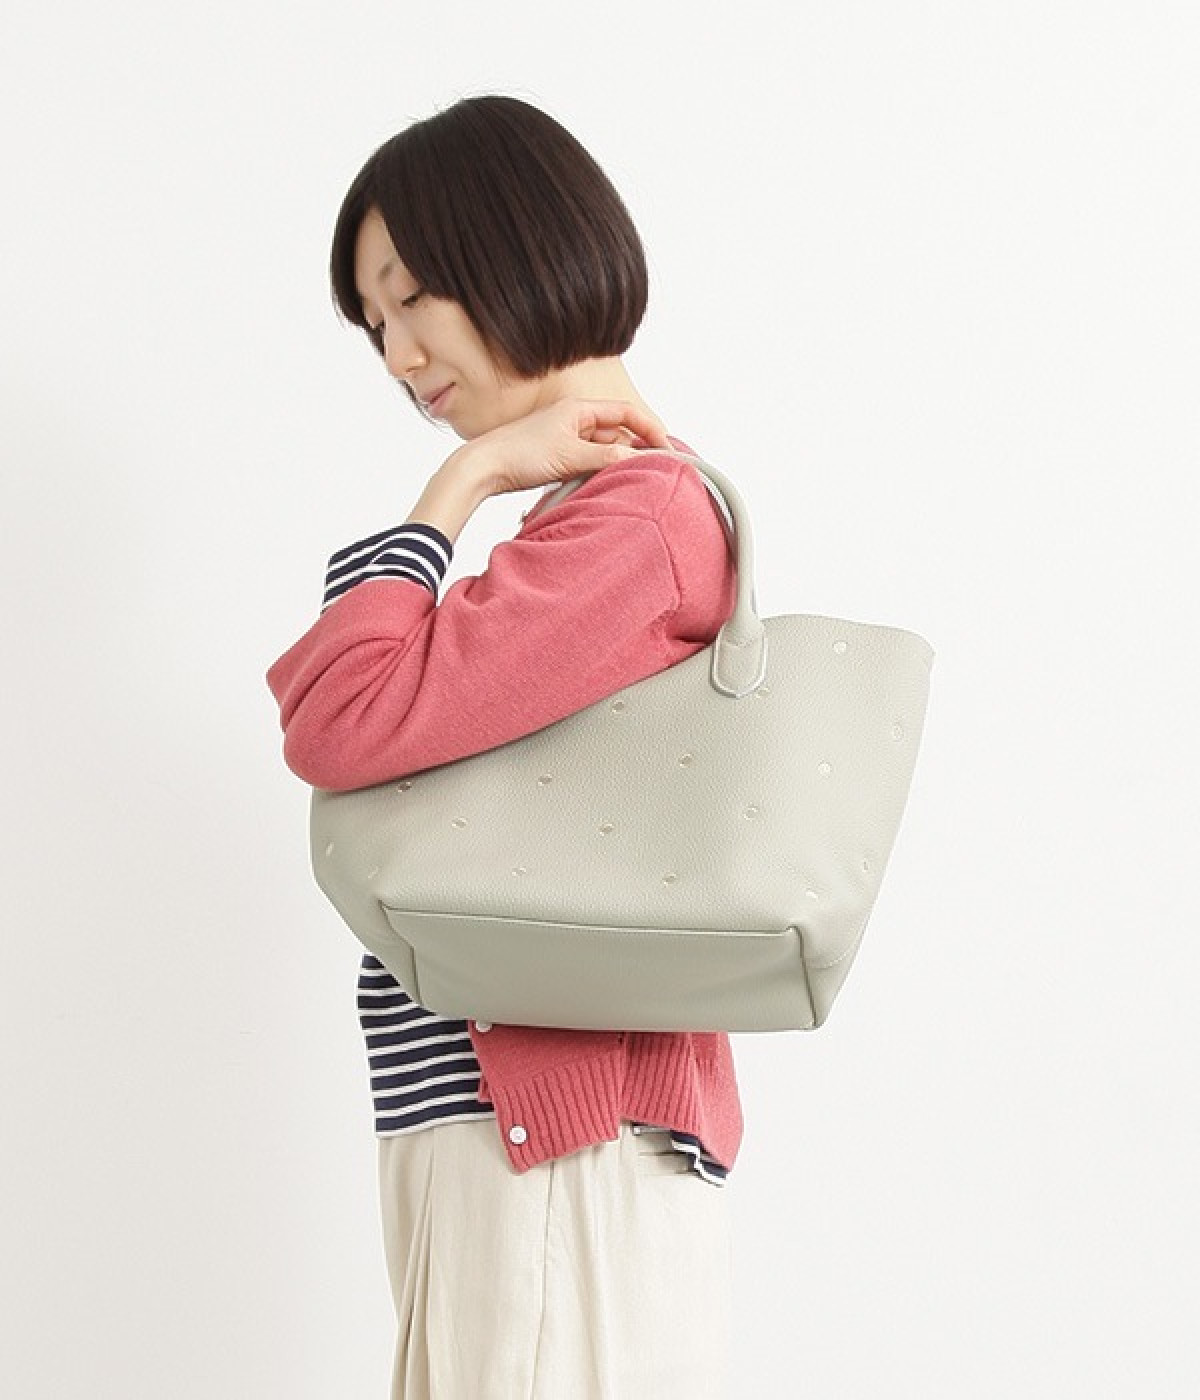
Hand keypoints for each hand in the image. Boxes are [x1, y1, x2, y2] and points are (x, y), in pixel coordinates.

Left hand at [463, 398, 674, 497]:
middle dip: (633, 451)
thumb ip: (608, 458)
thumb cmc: (519, 454)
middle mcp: (573, 420)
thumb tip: (640, 459)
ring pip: (602, 451)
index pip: (626, 413)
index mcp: (578, 409)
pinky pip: (587, 463)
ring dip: (614, 465)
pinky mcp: (556, 457)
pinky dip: (597, 473)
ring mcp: (565, 439)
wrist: (482, 469)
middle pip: (617, 434)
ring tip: (624, 482)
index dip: (650, 428)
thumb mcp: (570, 456)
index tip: (667, 448)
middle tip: (650, 471)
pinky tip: (599, 486)